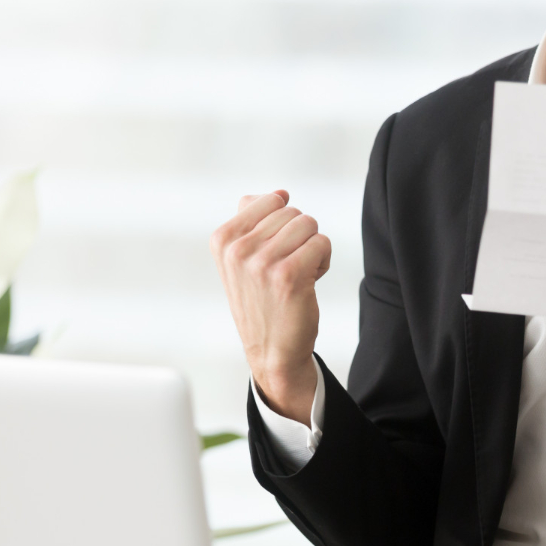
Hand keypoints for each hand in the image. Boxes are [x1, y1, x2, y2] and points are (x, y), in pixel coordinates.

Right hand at [210, 190, 331, 421]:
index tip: (273, 251)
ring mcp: (261, 263)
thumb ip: (252, 221)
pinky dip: (323, 261)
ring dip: (312, 248)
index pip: (271, 200)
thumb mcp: (241, 259)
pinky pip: (322, 243)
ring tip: (298, 274)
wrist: (272, 351)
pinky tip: (309, 282)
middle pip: (293, 212)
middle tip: (287, 267)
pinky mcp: (288, 276)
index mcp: (222, 239)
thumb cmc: (262, 301)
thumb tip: (277, 193)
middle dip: (299, 237)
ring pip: (309, 225)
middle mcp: (237, 249)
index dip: (282, 224)